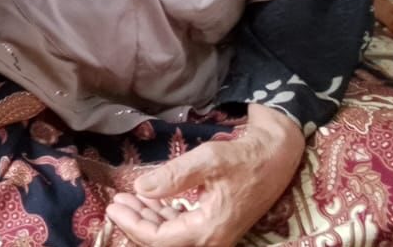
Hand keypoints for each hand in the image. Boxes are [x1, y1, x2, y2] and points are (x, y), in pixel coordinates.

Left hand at [106, 105, 304, 246]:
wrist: (279, 153)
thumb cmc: (246, 156)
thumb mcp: (208, 160)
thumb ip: (173, 176)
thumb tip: (140, 187)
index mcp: (209, 230)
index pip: (160, 239)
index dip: (133, 224)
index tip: (113, 205)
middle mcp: (212, 238)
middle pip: (163, 241)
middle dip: (137, 222)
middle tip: (116, 202)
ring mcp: (215, 231)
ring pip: (172, 234)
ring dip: (150, 218)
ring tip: (129, 197)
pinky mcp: (216, 221)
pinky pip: (184, 226)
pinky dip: (165, 213)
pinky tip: (153, 198)